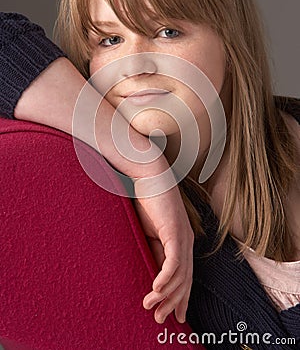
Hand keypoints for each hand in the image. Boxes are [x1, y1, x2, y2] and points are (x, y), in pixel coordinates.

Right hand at [134, 180, 193, 323]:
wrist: (149, 176)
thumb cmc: (147, 202)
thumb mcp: (149, 233)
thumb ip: (154, 251)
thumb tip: (153, 275)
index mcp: (181, 243)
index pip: (185, 277)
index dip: (181, 298)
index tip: (175, 317)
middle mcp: (186, 242)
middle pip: (185, 280)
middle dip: (174, 303)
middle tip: (160, 320)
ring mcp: (183, 237)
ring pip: (180, 275)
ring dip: (166, 295)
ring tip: (151, 307)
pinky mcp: (175, 231)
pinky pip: (174, 261)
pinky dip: (166, 278)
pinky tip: (156, 290)